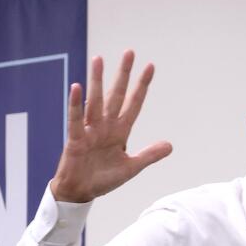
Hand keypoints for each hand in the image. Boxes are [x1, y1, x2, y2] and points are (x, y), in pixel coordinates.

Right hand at [50, 50, 171, 203]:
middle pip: (116, 95)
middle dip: (123, 75)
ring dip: (97, 81)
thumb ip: (149, 155)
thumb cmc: (103, 179)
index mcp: (120, 132)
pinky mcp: (76, 139)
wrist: (81, 192)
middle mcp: (106, 126)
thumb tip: (170, 145)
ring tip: (99, 60)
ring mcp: (91, 130)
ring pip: (96, 101)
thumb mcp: (131, 167)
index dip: (142, 86)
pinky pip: (76, 119)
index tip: (150, 66)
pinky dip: (76, 104)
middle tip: (129, 52)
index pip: (134, 104)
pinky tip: (76, 87)